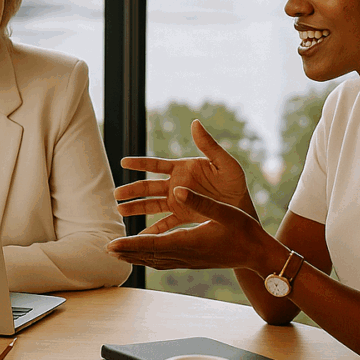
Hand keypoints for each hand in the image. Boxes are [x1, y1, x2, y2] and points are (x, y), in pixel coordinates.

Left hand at [107, 186, 278, 272]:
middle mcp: (186, 255)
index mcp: (190, 242)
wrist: (259, 255)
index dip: (130, 244)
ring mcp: (189, 261)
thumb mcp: (224, 211)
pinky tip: (144, 258)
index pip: (153, 245)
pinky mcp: (193, 261)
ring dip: (135, 257)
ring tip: (117, 254)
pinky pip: (165, 262)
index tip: (111, 244)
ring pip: (155, 260)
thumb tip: (176, 189)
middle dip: (126, 252)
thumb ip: (199, 201)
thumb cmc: (245, 230)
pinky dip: (150, 259)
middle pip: (149, 255)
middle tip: (105, 250)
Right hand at [114, 121, 252, 229]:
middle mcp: (176, 185)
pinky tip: (141, 236)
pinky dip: (154, 230)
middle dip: (132, 190)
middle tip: (117, 194)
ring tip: (120, 210)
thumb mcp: (225, 163)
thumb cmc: (235, 182)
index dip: (140, 163)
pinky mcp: (183, 216)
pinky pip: (165, 224)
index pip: (156, 164)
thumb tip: (195, 123)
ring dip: (136, 207)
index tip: (124, 162)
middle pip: (149, 187)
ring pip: (152, 205)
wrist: (243, 208)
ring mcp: (178, 201)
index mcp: (183, 169)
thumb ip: (209, 145)